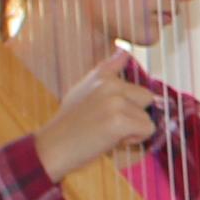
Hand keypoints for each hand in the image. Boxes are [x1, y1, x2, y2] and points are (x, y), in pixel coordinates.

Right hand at [35, 58, 157, 181]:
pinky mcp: (119, 121)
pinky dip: (134, 140)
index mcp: (101, 75)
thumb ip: (105, 72)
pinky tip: (112, 141)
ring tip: (107, 133)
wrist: (51, 148)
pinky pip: (147, 129)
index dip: (129, 68)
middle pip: (146, 96)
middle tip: (110, 124)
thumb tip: (126, 51)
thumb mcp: (82, 89)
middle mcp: (110, 84)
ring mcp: (115, 101)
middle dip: (135, 113)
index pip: (125, 57)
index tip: (125, 79)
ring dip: (133, 130)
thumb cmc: (68, 124)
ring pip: (147, 117)